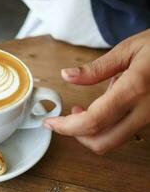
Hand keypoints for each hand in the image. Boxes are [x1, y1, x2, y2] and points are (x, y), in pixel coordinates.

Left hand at [43, 29, 149, 154]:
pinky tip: (98, 110)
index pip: (93, 121)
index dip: (66, 127)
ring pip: (114, 140)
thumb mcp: (129, 49)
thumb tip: (68, 76)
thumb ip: (96, 68)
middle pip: (103, 142)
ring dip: (90, 133)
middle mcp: (144, 110)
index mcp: (134, 89)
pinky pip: (124, 133)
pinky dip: (104, 129)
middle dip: (77, 137)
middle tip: (63, 121)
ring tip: (79, 112)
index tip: (50, 123)